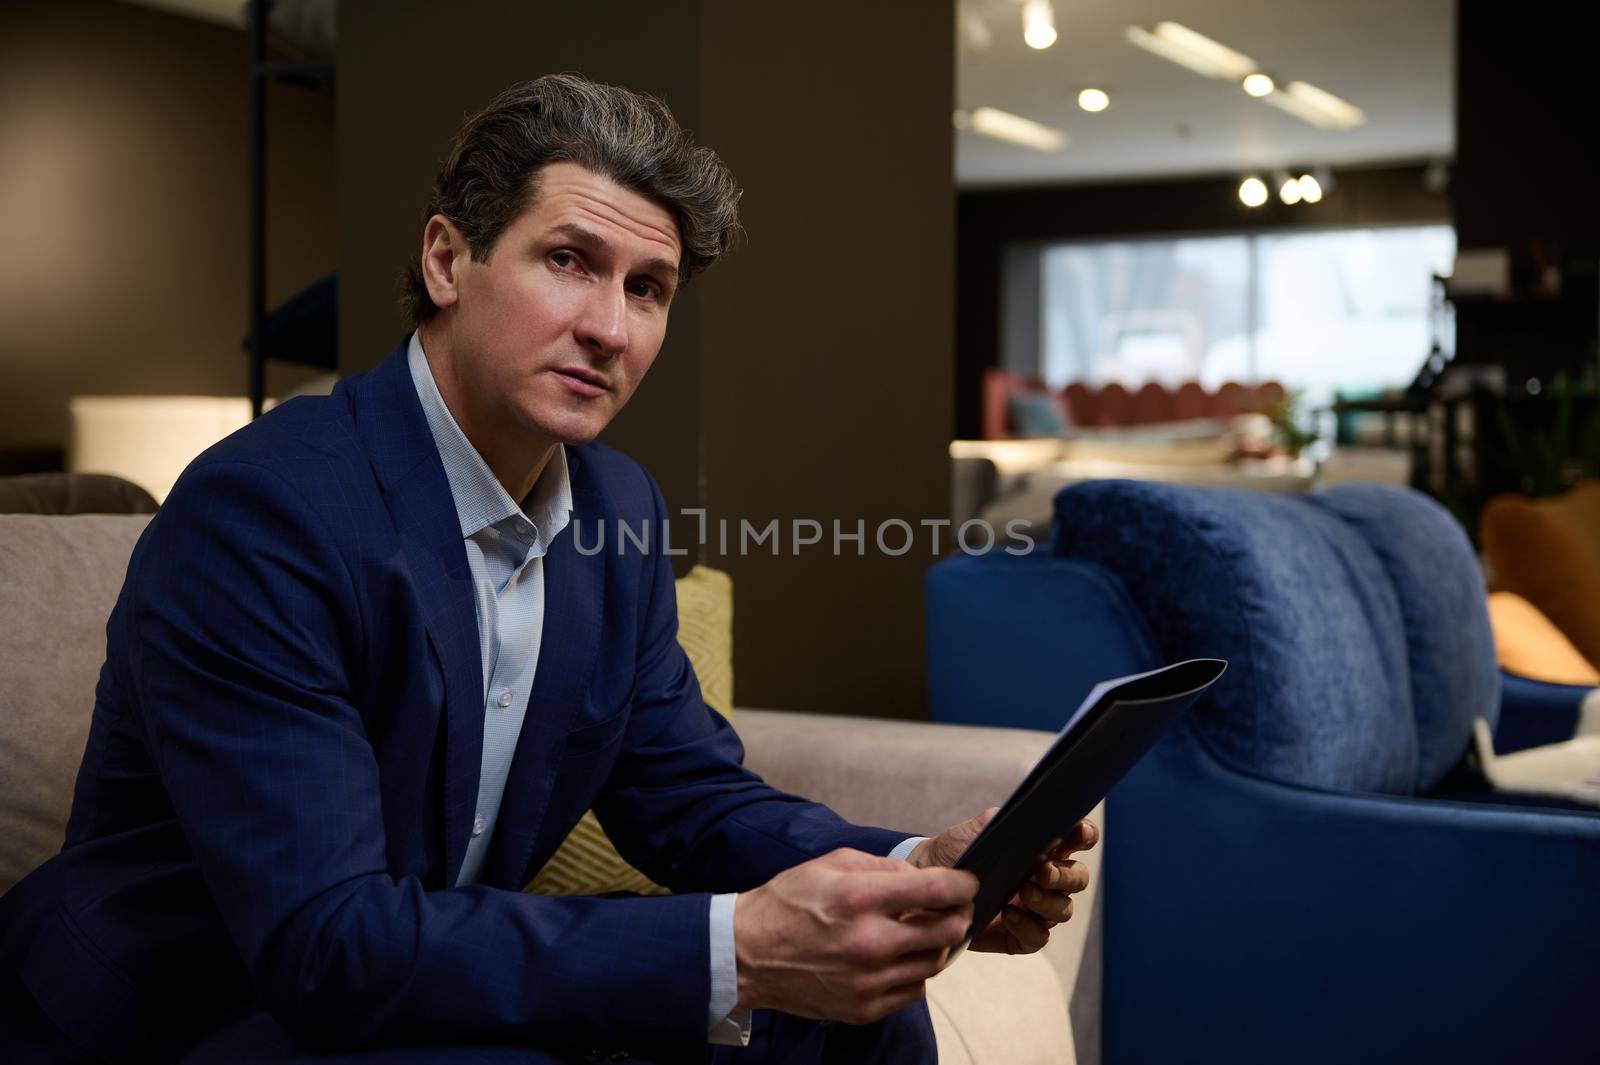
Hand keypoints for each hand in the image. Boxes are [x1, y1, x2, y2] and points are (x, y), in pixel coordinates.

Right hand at [733, 848, 976, 1023]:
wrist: (748, 955)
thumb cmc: (788, 903)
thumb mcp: (831, 864)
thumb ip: (882, 867)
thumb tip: (920, 878)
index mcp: (861, 899)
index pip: (936, 890)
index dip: (963, 884)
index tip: (969, 883)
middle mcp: (869, 942)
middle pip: (947, 931)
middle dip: (959, 914)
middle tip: (955, 907)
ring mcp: (868, 981)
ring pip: (934, 963)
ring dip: (937, 945)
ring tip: (923, 931)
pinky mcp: (864, 1008)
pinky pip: (913, 990)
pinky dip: (915, 972)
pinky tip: (899, 958)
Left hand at [907, 809, 1097, 954]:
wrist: (926, 886)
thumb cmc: (955, 854)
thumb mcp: (971, 833)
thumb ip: (997, 821)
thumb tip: (1020, 814)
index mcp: (1042, 847)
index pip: (1077, 839)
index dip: (1084, 834)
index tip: (1076, 833)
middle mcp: (1046, 879)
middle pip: (1078, 878)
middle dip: (1065, 875)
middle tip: (1041, 872)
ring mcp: (1036, 909)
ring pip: (1063, 909)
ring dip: (1049, 902)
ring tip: (1024, 894)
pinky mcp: (1020, 936)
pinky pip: (1039, 937)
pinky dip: (1029, 927)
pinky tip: (1009, 916)